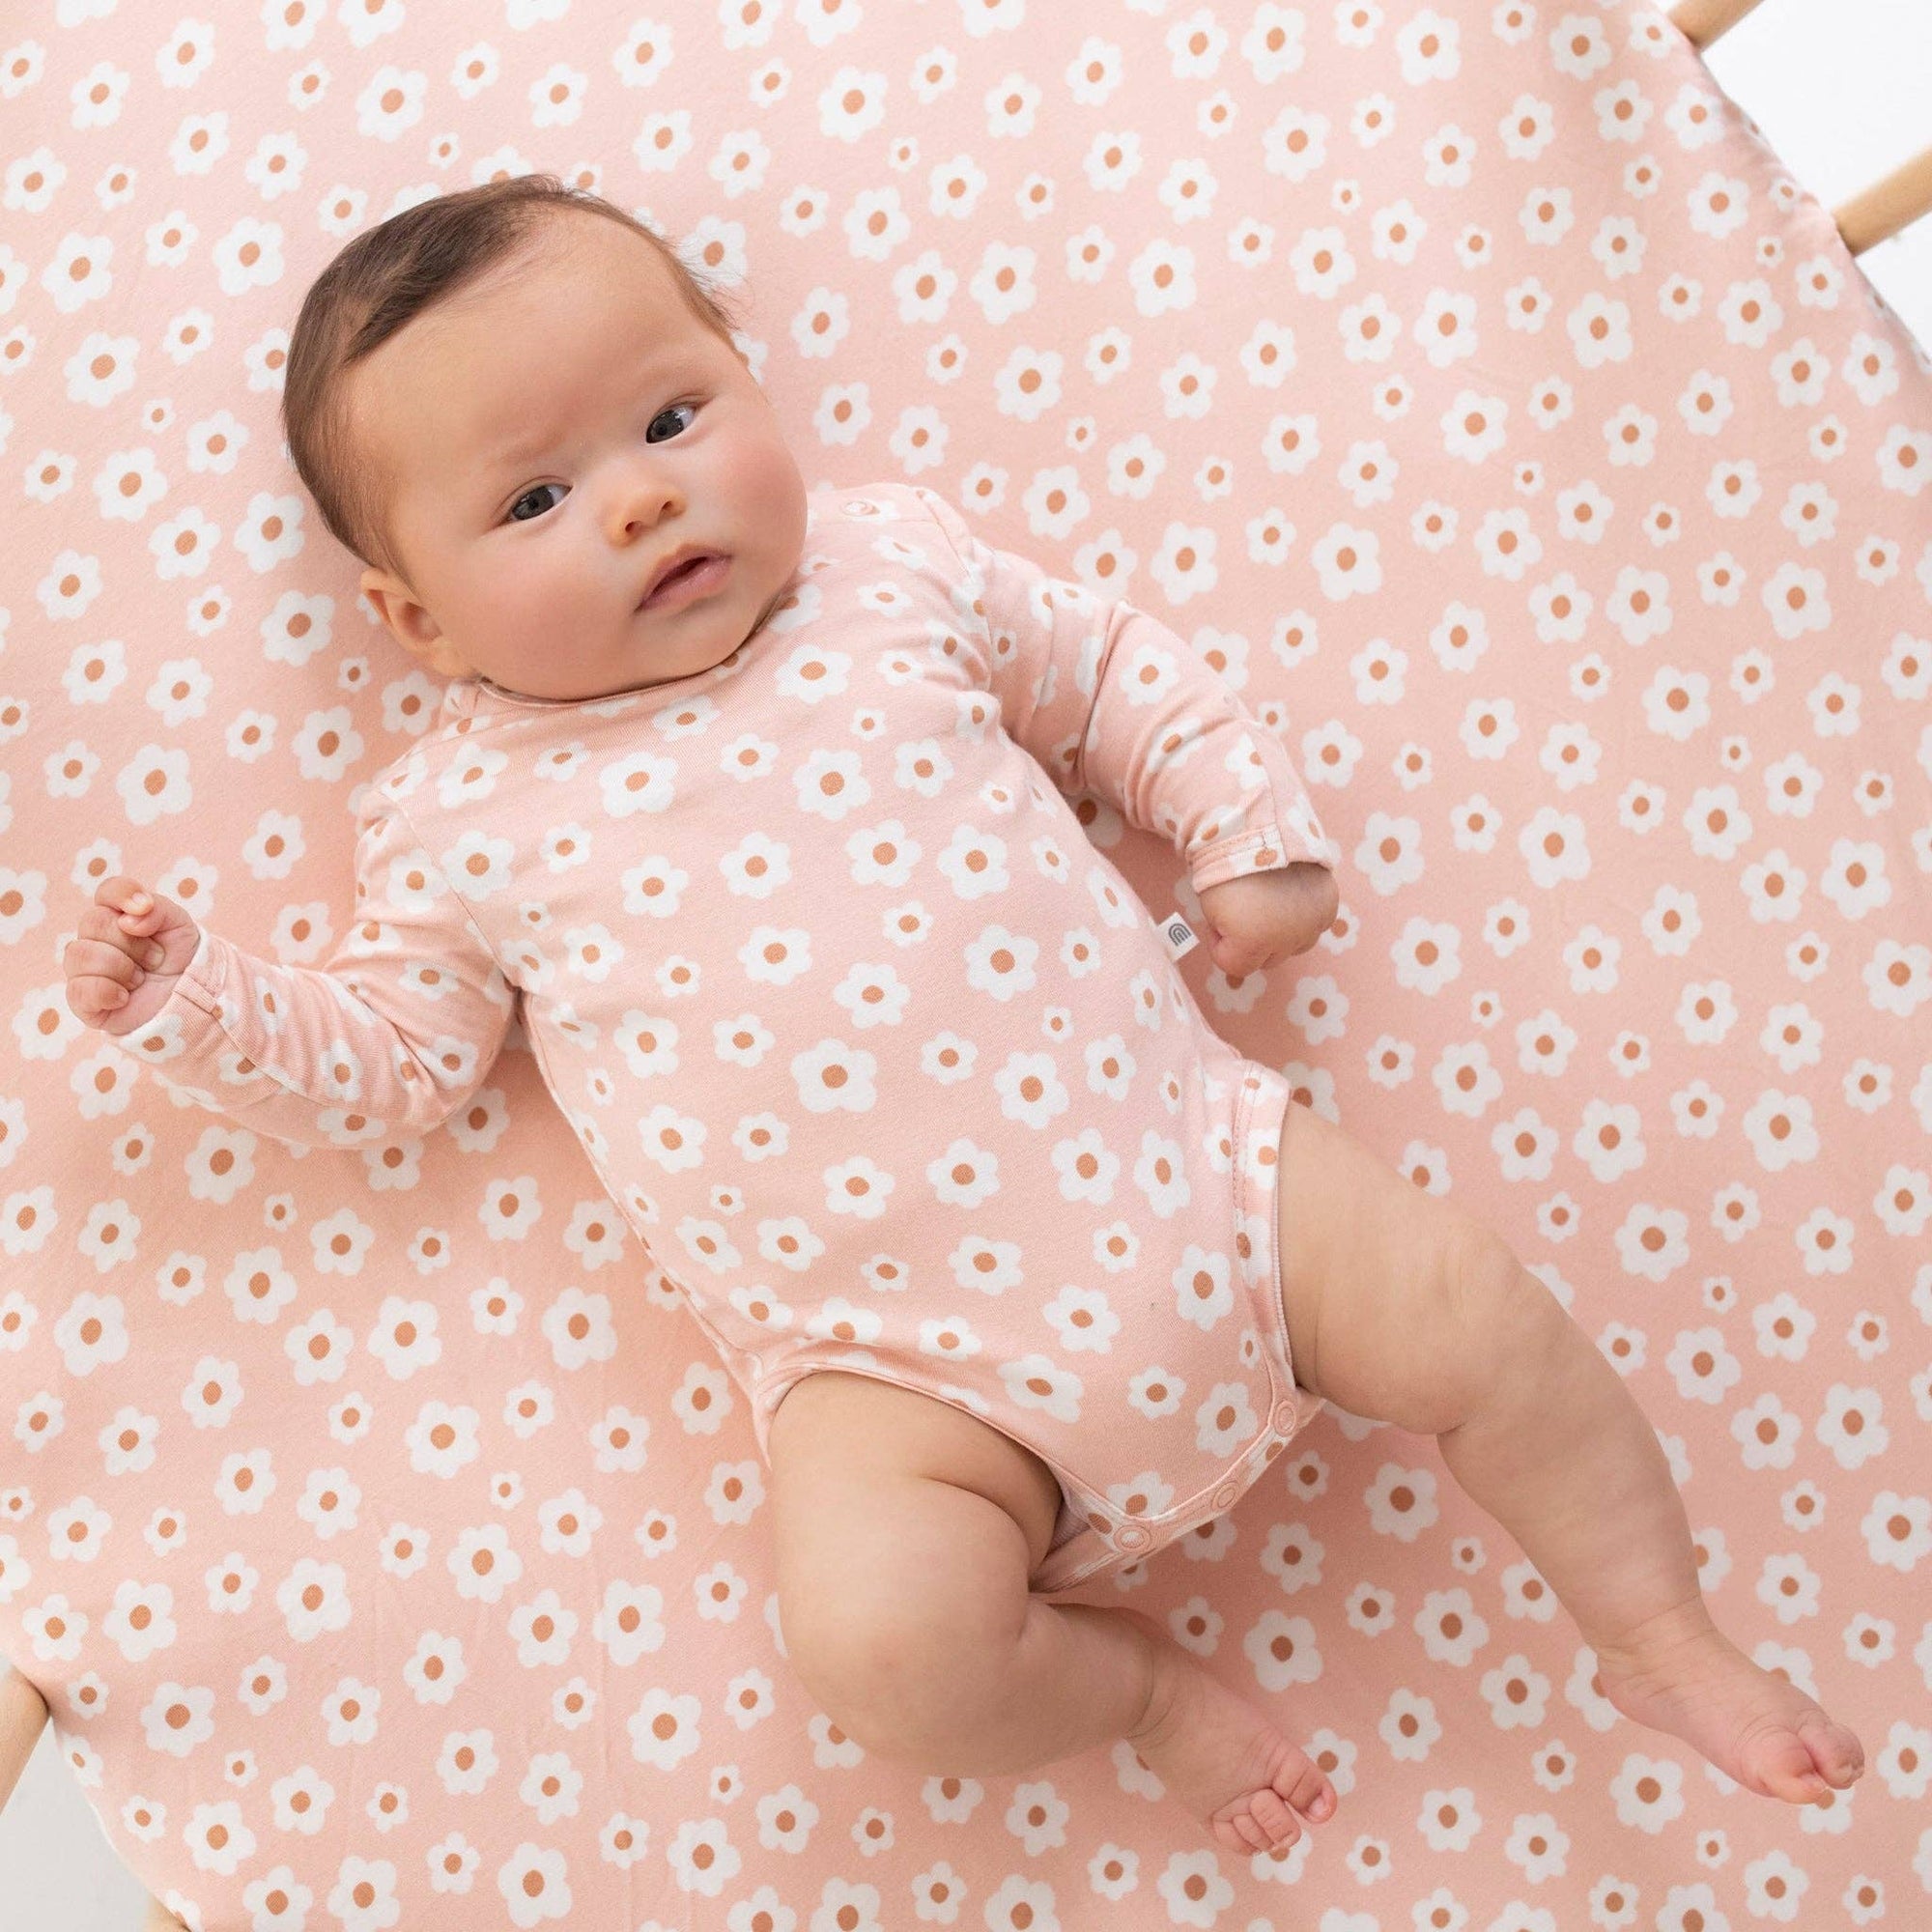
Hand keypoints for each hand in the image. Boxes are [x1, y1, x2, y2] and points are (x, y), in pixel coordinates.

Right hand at [62, 877, 201, 1036]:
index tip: (144, 907)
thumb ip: (159, 909)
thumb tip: (127, 919)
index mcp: (118, 915)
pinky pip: (80, 989)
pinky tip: (125, 997)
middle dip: (134, 943)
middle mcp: (94, 938)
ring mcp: (84, 968)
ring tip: (141, 979)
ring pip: (82, 954)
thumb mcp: (180, 927)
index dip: (123, 895)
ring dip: (122, 968)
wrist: (188, 1000)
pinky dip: (109, 993)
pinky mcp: (81, 999)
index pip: (107, 891)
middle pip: (94, 922)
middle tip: (155, 959)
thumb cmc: (179, 960)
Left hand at [1195, 863, 1337, 977]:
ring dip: (1280, 931)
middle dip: (1252, 940)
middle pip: (1268, 959)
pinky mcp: (1329, 904)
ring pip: (1294, 945)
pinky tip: (1288, 893)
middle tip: (1242, 908)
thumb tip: (1246, 949)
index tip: (1216, 922)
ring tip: (1266, 900)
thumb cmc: (1222, 869)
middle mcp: (1290, 937)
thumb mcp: (1212, 912)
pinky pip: (1315, 925)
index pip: (1236, 966)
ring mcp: (1313, 921)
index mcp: (1255, 940)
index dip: (1220, 944)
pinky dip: (1302, 915)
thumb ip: (1230, 940)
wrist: (1254, 824)